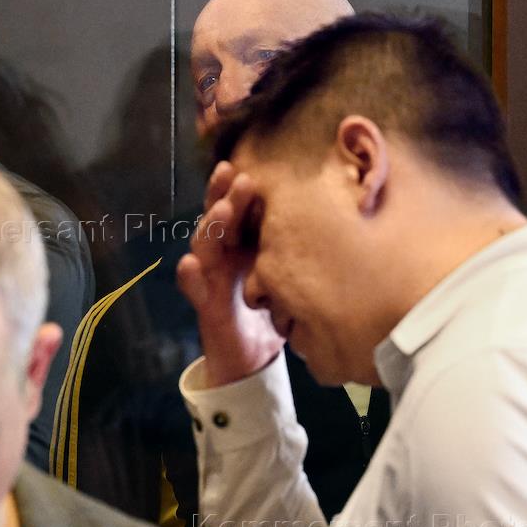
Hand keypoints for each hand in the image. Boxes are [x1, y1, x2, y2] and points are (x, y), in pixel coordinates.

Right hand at [177, 161, 285, 387]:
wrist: (252, 356)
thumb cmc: (270, 309)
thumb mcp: (285, 273)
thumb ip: (295, 248)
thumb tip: (337, 215)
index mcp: (243, 243)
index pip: (240, 209)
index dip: (241, 188)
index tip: (252, 169)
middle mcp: (224, 253)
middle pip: (220, 218)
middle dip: (224, 196)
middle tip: (235, 176)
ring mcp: (210, 275)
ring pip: (204, 244)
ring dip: (210, 226)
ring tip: (220, 211)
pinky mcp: (204, 302)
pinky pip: (193, 286)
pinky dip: (190, 275)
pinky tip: (190, 264)